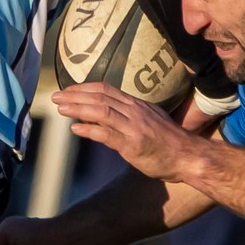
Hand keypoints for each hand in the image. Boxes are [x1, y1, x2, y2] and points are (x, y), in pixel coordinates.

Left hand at [51, 82, 194, 180]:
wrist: (189, 157)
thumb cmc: (169, 143)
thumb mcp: (150, 121)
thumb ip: (130, 116)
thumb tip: (108, 114)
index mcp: (137, 105)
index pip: (106, 89)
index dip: (84, 88)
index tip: (68, 90)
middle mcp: (134, 111)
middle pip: (100, 97)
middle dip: (75, 95)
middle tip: (55, 96)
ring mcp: (134, 127)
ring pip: (101, 111)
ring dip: (77, 108)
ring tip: (60, 108)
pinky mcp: (133, 145)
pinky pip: (107, 134)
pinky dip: (89, 129)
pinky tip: (75, 129)